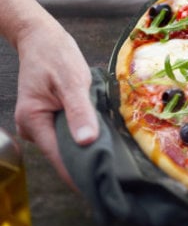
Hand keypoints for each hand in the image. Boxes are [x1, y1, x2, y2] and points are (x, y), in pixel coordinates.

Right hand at [13, 17, 97, 186]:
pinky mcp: (49, 120)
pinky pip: (68, 135)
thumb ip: (80, 111)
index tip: (103, 185)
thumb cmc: (56, 56)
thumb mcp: (72, 81)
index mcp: (34, 121)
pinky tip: (102, 142)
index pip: (60, 157)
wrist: (42, 39)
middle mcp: (33, 128)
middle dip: (88, 163)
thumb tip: (86, 141)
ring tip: (113, 161)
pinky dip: (84, 137)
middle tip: (116, 176)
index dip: (81, 172)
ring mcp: (40, 125)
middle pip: (64, 155)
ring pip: (67, 146)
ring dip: (87, 149)